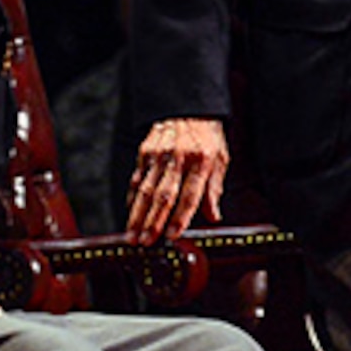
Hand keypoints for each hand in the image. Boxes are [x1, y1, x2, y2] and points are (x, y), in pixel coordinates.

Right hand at [126, 117, 228, 242]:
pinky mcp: (145, 152)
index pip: (190, 195)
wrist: (189, 108)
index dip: (181, 217)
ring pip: (145, 190)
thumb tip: (214, 216)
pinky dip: (132, 199)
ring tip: (133, 236)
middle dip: (153, 222)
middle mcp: (179, 158)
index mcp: (201, 161)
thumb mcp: (220, 158)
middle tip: (145, 242)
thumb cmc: (207, 137)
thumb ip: (214, 188)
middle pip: (164, 195)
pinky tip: (130, 214)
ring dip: (137, 216)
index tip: (172, 235)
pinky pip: (137, 179)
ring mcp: (159, 154)